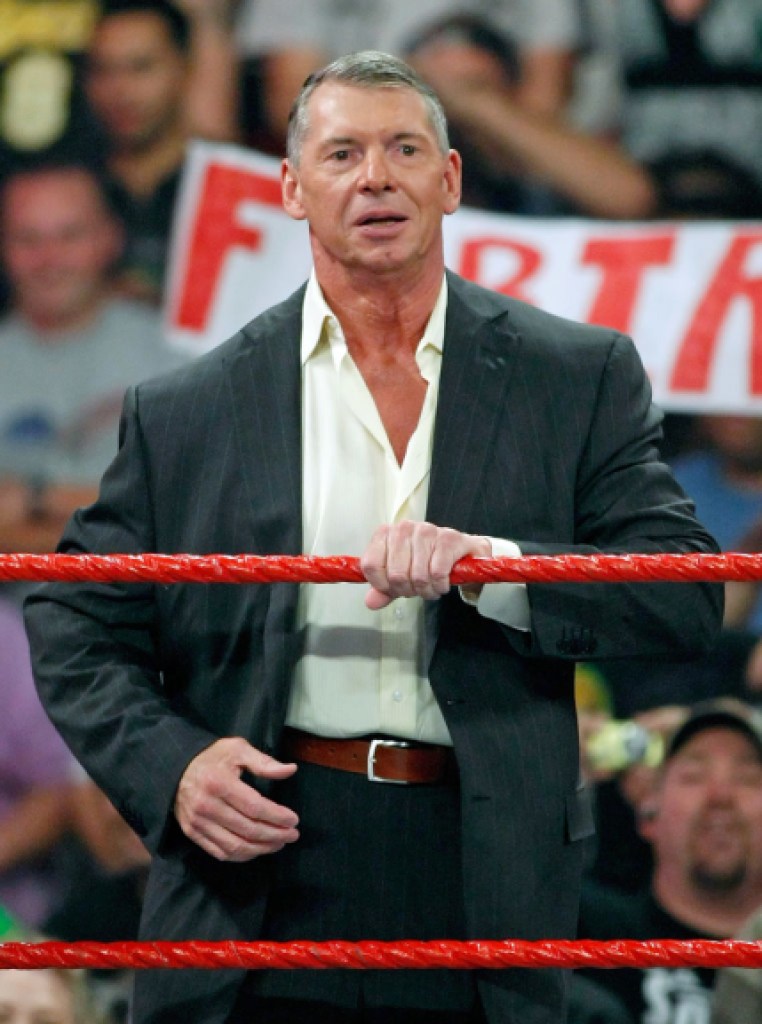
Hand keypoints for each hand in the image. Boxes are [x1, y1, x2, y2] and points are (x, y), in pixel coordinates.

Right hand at [174, 738, 298, 861]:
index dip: (277, 816)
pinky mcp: (192, 833)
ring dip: (261, 849)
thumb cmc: (212, 757)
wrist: (176, 769)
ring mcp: (197, 823)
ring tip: (279, 844)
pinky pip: (221, 852)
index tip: (294, 820)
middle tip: (293, 834)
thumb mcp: (237, 749)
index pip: (254, 807)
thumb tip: (290, 770)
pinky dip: (242, 855)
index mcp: (219, 782)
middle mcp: (206, 806)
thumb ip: (263, 762)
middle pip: (247, 829)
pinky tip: (257, 850)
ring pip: (235, 846)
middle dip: (275, 835)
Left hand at [360, 520, 490, 609]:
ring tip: (431, 587)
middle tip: (417, 589)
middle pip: (396, 574)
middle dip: (408, 590)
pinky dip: (440, 585)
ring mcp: (426, 531)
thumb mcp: (401, 575)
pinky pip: (437, 573)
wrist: (461, 552)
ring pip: (418, 575)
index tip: (393, 589)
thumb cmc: (427, 561)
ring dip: (426, 590)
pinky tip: (442, 583)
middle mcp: (403, 528)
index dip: (382, 585)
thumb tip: (371, 602)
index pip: (371, 565)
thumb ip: (384, 589)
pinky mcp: (448, 538)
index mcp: (385, 534)